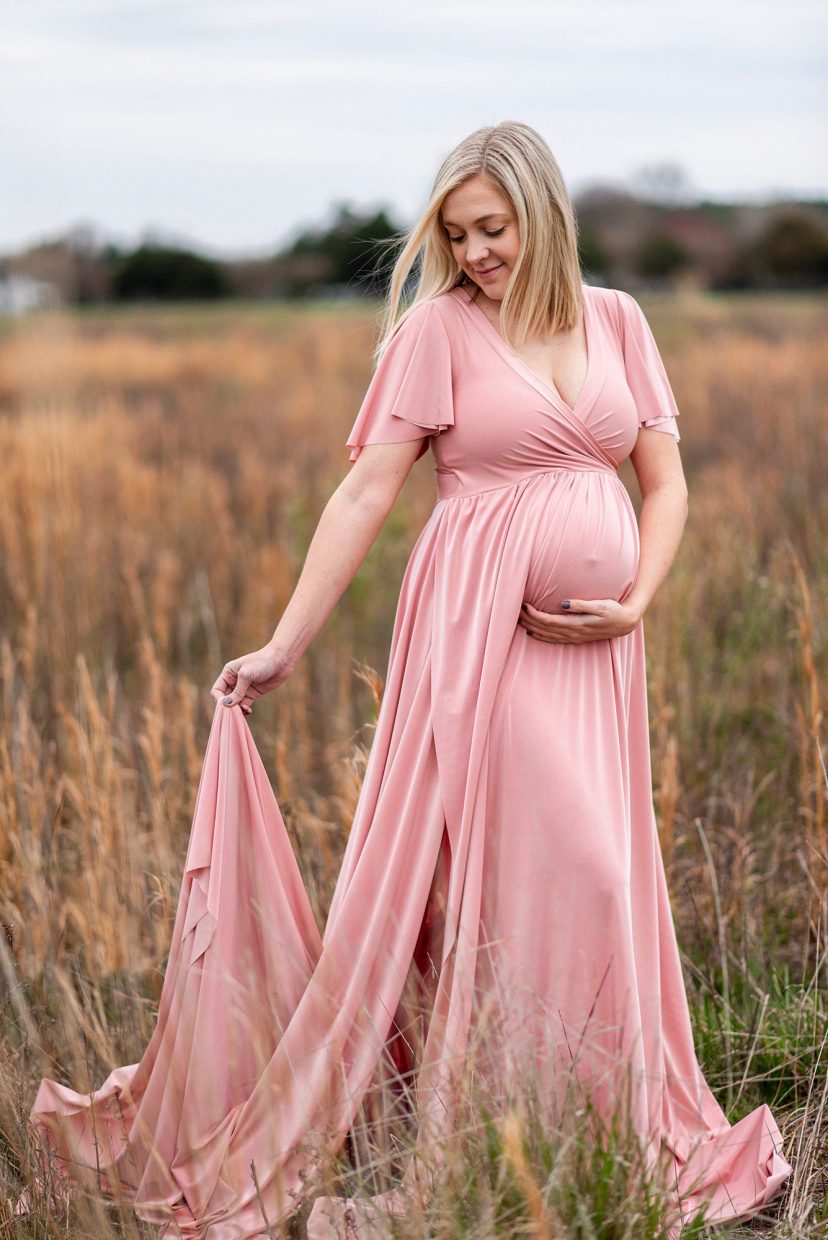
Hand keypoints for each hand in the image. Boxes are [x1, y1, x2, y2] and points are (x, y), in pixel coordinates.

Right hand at [210, 643, 295, 713]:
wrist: (281, 660)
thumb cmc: (262, 662)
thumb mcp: (247, 675)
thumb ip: (237, 691)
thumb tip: (226, 704)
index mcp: (228, 674)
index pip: (217, 690)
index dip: (219, 699)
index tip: (227, 705)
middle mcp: (234, 681)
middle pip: (225, 699)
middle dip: (228, 707)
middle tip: (235, 713)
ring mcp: (243, 688)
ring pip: (235, 704)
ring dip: (237, 710)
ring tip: (244, 711)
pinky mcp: (253, 693)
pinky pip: (244, 705)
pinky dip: (244, 710)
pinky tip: (248, 711)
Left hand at [517, 598, 641, 643]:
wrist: (625, 623)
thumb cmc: (613, 610)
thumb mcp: (599, 604)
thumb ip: (580, 604)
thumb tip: (562, 604)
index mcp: (576, 624)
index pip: (549, 621)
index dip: (534, 615)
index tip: (524, 605)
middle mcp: (572, 633)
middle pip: (544, 629)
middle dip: (528, 620)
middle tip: (514, 610)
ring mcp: (573, 637)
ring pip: (547, 635)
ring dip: (532, 628)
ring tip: (518, 620)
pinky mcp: (575, 638)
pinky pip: (554, 640)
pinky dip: (541, 637)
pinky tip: (532, 634)